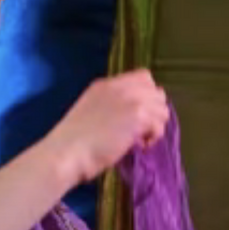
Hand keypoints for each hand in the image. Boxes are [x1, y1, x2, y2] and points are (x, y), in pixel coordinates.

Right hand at [38, 69, 169, 185]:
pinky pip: (159, 124)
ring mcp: (130, 99)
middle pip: (156, 91)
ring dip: (156, 125)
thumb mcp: (90, 111)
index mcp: (105, 84)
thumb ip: (109, 106)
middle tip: (142, 129)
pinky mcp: (138, 116)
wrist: (67, 152)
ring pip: (162, 108)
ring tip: (141, 139)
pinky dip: (153, 137)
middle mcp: (120, 87)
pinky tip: (139, 145)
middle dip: (154, 111)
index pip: (143, 77)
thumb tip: (128, 117)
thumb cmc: (72, 142)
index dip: (146, 96)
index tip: (138, 115)